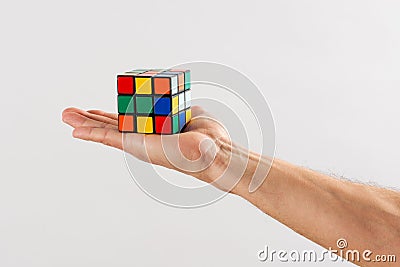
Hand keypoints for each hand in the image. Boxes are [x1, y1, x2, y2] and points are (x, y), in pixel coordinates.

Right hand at [62, 106, 241, 190]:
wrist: (212, 149)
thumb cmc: (207, 134)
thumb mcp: (188, 111)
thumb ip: (177, 107)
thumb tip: (177, 101)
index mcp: (153, 129)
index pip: (127, 120)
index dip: (111, 115)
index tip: (97, 111)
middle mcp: (143, 137)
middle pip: (111, 126)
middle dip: (91, 120)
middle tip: (71, 114)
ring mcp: (138, 141)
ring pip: (105, 131)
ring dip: (84, 124)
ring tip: (66, 116)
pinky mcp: (137, 144)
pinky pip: (109, 137)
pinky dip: (90, 132)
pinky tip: (75, 129)